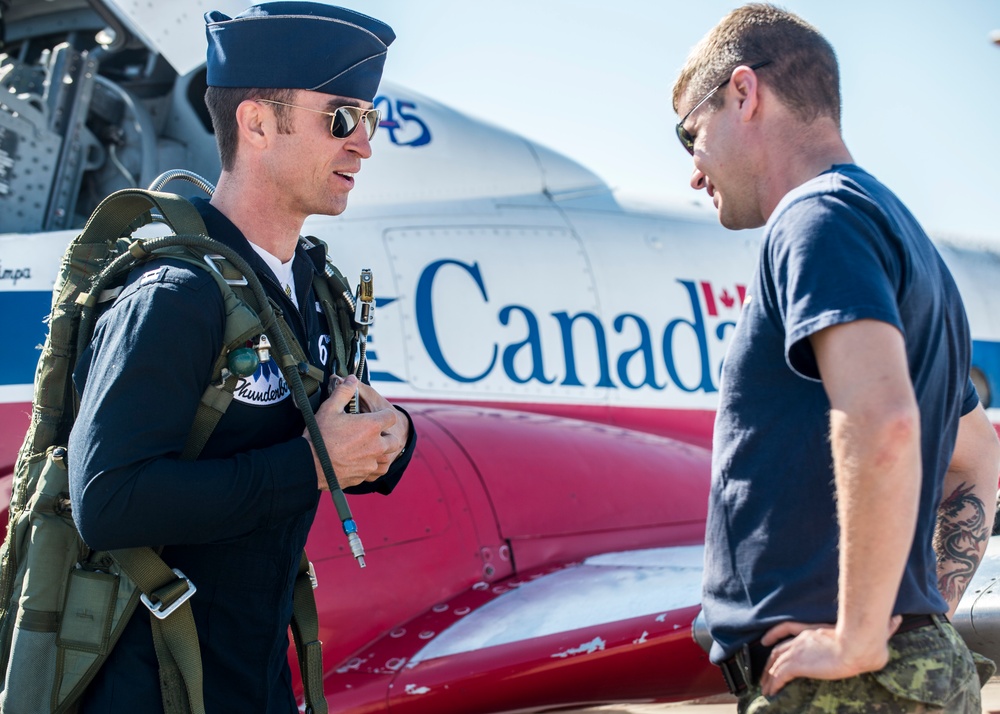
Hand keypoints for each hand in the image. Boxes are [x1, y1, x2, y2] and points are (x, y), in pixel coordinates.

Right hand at [305, 375, 403, 489]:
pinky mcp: (364, 475)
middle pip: (393, 440)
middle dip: (385, 435)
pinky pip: (373, 470)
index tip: (374, 416)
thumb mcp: (330, 408)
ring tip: (362, 447)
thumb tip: (351, 379)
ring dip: (378, 452)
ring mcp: (371, 463)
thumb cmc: (319, 436)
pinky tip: (356, 460)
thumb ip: (344, 391)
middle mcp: (376, 445)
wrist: (309, 465)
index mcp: (371, 426)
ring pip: (384, 457)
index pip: (391, 417)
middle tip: (369, 433)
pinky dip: (368, 465)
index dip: (384, 415)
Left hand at [758, 616, 900, 695]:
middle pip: (778, 649)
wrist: (858, 645)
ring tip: (765, 687)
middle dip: (769, 661)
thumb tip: (897, 619)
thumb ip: (884, 627)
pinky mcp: (798, 664)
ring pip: (775, 663)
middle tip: (764, 672)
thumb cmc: (867, 639)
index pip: (786, 628)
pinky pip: (779, 675)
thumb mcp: (875, 633)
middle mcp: (802, 640)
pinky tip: (770, 692)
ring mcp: (798, 651)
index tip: (766, 640)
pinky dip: (773, 683)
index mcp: (814, 630)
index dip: (774, 634)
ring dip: (768, 675)